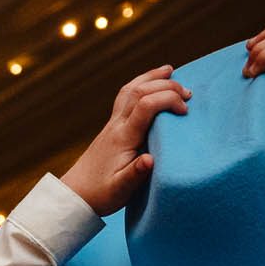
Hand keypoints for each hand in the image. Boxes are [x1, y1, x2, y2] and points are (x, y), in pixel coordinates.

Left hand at [62, 66, 189, 215]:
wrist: (76, 194)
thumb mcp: (120, 190)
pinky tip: (149, 84)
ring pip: (130, 89)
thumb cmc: (101, 194)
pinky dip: (140, 84)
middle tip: (188, 94)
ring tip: (170, 70)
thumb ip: (135, 174)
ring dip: (151, 77)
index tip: (185, 111)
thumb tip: (150, 159)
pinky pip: (125, 96)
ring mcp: (112, 123)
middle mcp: (116, 125)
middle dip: (166, 86)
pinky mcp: (112, 126)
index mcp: (123, 137)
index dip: (168, 100)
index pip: (146, 105)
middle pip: (140, 91)